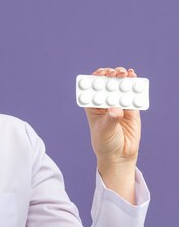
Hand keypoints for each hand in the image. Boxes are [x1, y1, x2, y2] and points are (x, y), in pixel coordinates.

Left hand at [84, 67, 139, 203]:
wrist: (119, 155)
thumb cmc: (105, 143)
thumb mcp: (104, 131)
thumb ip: (110, 119)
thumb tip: (116, 109)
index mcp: (93, 107)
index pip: (92, 89)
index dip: (95, 79)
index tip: (100, 73)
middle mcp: (105, 103)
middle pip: (106, 85)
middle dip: (110, 76)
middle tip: (115, 72)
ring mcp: (118, 104)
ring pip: (119, 87)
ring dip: (122, 77)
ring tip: (125, 73)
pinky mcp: (131, 109)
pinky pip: (133, 94)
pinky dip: (134, 85)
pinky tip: (135, 78)